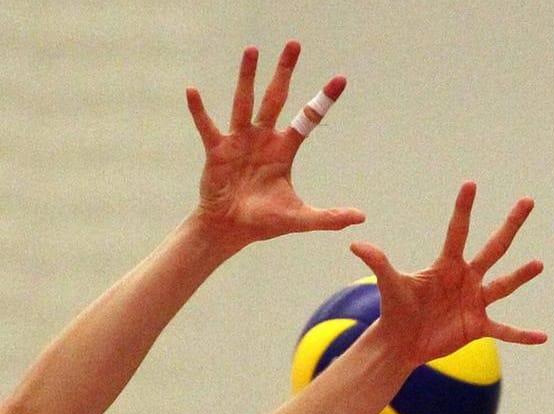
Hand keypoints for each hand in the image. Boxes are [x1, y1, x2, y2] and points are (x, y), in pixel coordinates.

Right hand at [186, 42, 364, 252]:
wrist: (230, 229)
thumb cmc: (263, 221)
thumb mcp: (299, 218)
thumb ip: (329, 217)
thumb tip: (361, 217)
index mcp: (284, 149)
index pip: (308, 118)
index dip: (323, 100)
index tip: (340, 79)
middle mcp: (263, 138)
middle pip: (276, 97)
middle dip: (285, 72)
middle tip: (294, 44)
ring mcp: (240, 140)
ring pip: (245, 102)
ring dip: (248, 77)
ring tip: (253, 50)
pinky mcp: (217, 149)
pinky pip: (208, 126)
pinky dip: (199, 110)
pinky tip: (192, 91)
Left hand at [349, 183, 545, 371]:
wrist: (401, 341)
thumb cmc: (396, 308)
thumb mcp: (389, 285)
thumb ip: (379, 264)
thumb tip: (356, 245)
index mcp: (446, 264)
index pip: (457, 231)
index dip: (463, 208)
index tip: (471, 183)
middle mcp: (466, 278)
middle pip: (493, 247)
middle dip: (510, 225)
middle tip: (527, 200)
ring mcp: (475, 301)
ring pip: (503, 285)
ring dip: (521, 275)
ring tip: (538, 264)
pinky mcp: (478, 326)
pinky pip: (505, 330)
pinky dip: (523, 334)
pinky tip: (542, 337)